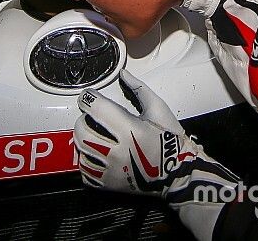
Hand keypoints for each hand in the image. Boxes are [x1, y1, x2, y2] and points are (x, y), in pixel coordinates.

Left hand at [73, 70, 192, 195]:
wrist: (177, 175)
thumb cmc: (169, 140)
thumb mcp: (159, 109)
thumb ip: (138, 89)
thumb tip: (122, 73)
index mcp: (130, 129)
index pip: (95, 107)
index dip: (89, 97)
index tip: (91, 97)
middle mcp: (117, 151)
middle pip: (81, 128)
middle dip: (84, 118)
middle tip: (94, 117)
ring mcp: (110, 170)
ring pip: (80, 149)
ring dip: (84, 138)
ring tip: (96, 135)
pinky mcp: (108, 184)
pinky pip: (84, 169)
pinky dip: (86, 159)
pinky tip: (96, 153)